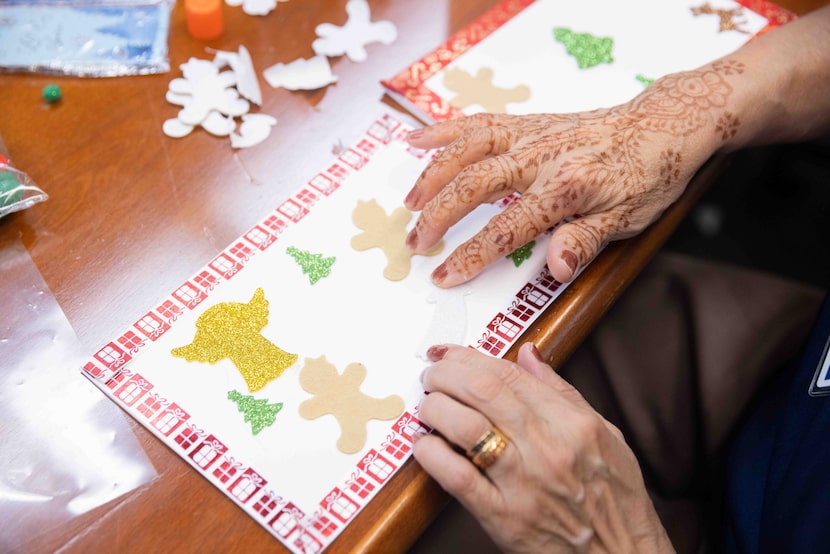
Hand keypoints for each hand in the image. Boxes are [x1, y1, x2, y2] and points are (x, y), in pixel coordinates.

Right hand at [404, 62, 745, 286]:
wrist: (664, 124)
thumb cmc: (648, 175)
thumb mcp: (627, 219)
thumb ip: (584, 240)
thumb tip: (555, 268)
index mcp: (566, 187)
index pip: (506, 229)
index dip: (470, 255)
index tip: (443, 275)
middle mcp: (541, 156)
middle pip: (474, 184)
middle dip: (438, 215)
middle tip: (415, 242)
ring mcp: (531, 135)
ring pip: (467, 149)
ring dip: (433, 175)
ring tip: (409, 202)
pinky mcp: (527, 123)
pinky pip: (478, 123)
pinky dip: (444, 132)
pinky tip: (417, 142)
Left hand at [414, 343, 673, 552]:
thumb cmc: (614, 500)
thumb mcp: (605, 434)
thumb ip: (561, 392)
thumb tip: (528, 355)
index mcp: (573, 424)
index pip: (508, 374)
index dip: (470, 357)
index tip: (451, 353)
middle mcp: (548, 448)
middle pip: (482, 391)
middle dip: (447, 374)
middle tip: (433, 375)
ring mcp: (523, 482)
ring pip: (465, 426)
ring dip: (435, 407)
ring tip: (428, 406)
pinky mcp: (502, 517)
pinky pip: (457, 477)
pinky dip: (433, 455)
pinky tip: (426, 446)